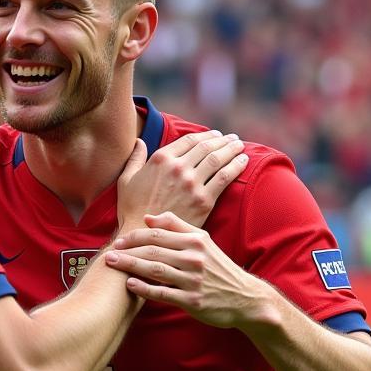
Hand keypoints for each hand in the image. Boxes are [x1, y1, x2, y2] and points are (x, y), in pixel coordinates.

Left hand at [107, 212, 272, 330]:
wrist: (245, 298)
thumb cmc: (218, 268)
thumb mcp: (203, 241)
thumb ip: (177, 226)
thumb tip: (147, 218)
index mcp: (196, 240)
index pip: (158, 234)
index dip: (135, 236)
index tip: (119, 239)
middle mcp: (194, 258)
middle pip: (153, 251)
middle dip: (128, 250)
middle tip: (109, 252)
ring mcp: (193, 280)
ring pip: (155, 270)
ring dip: (130, 266)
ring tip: (112, 265)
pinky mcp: (193, 301)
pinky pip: (163, 293)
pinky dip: (145, 288)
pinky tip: (130, 284)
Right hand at [115, 130, 247, 230]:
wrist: (142, 235)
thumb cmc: (132, 209)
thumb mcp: (127, 179)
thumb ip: (135, 158)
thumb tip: (139, 141)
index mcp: (161, 159)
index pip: (189, 140)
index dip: (205, 135)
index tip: (215, 135)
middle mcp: (178, 167)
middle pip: (206, 147)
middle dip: (222, 140)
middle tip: (232, 139)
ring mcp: (192, 183)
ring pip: (218, 159)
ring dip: (231, 149)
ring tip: (240, 146)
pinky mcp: (204, 200)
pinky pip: (225, 177)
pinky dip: (236, 166)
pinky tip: (243, 161)